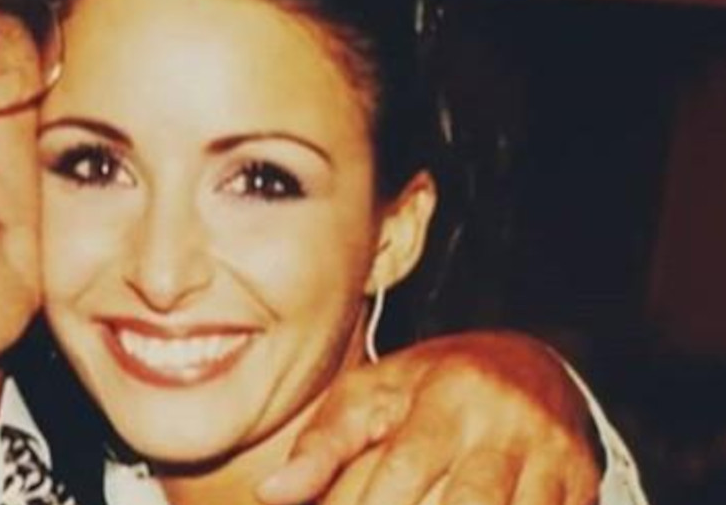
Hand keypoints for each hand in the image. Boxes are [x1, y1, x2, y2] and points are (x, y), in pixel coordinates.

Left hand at [256, 331, 600, 504]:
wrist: (531, 364)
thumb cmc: (429, 388)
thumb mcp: (371, 395)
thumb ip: (323, 444)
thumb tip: (270, 495)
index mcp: (447, 397)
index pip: (404, 470)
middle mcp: (506, 426)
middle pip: (470, 504)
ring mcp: (553, 459)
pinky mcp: (584, 487)